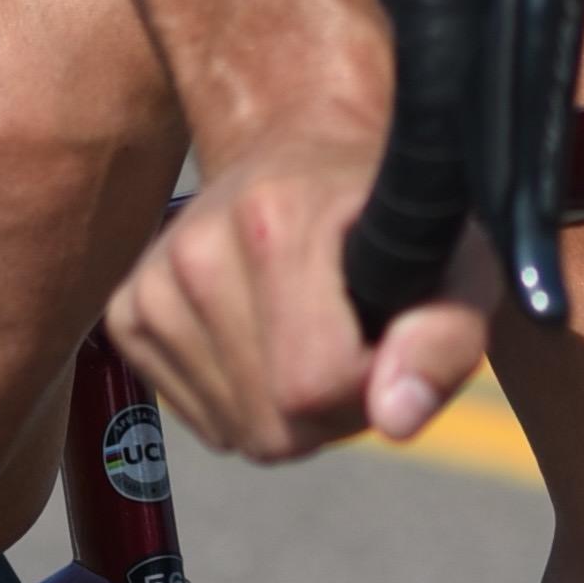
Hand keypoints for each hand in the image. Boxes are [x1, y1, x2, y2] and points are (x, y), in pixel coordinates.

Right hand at [105, 108, 498, 464]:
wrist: (302, 153)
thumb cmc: (390, 216)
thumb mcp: (455, 261)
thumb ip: (441, 339)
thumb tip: (394, 418)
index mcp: (274, 218)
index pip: (311, 385)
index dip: (367, 387)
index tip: (386, 339)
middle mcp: (196, 245)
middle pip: (272, 421)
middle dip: (330, 409)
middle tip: (353, 340)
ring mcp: (153, 280)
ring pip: (236, 430)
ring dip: (287, 411)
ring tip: (311, 336)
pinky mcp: (128, 312)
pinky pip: (200, 422)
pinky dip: (243, 405)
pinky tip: (264, 344)